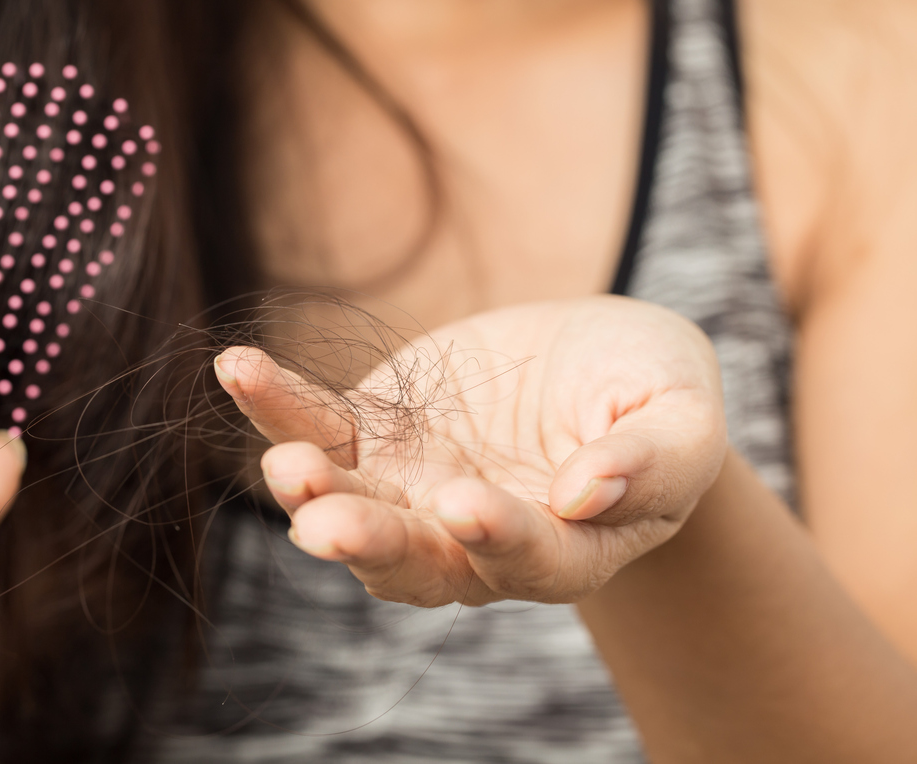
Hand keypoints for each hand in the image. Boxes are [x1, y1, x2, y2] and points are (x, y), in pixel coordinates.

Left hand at [214, 295, 726, 607]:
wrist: (595, 360)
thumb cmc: (652, 393)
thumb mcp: (681, 417)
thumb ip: (653, 460)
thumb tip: (590, 494)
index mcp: (560, 548)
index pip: (525, 560)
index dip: (497, 539)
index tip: (467, 503)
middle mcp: (468, 537)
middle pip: (413, 560)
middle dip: (369, 543)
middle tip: (323, 526)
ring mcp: (410, 488)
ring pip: (351, 504)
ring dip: (310, 490)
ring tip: (285, 466)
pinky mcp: (372, 434)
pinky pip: (317, 425)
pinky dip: (277, 405)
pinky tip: (239, 369)